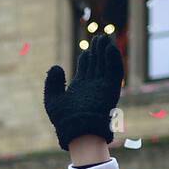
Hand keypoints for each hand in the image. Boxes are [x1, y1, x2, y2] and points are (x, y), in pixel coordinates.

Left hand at [43, 34, 123, 151]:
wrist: (77, 130)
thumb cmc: (64, 120)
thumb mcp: (52, 99)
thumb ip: (53, 83)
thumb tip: (55, 66)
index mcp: (80, 87)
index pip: (86, 67)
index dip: (87, 56)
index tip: (88, 48)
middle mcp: (93, 86)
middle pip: (97, 63)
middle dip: (98, 50)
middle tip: (98, 37)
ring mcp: (103, 87)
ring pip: (106, 65)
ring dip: (107, 51)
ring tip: (104, 39)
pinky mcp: (111, 89)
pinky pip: (115, 72)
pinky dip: (114, 60)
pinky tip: (111, 48)